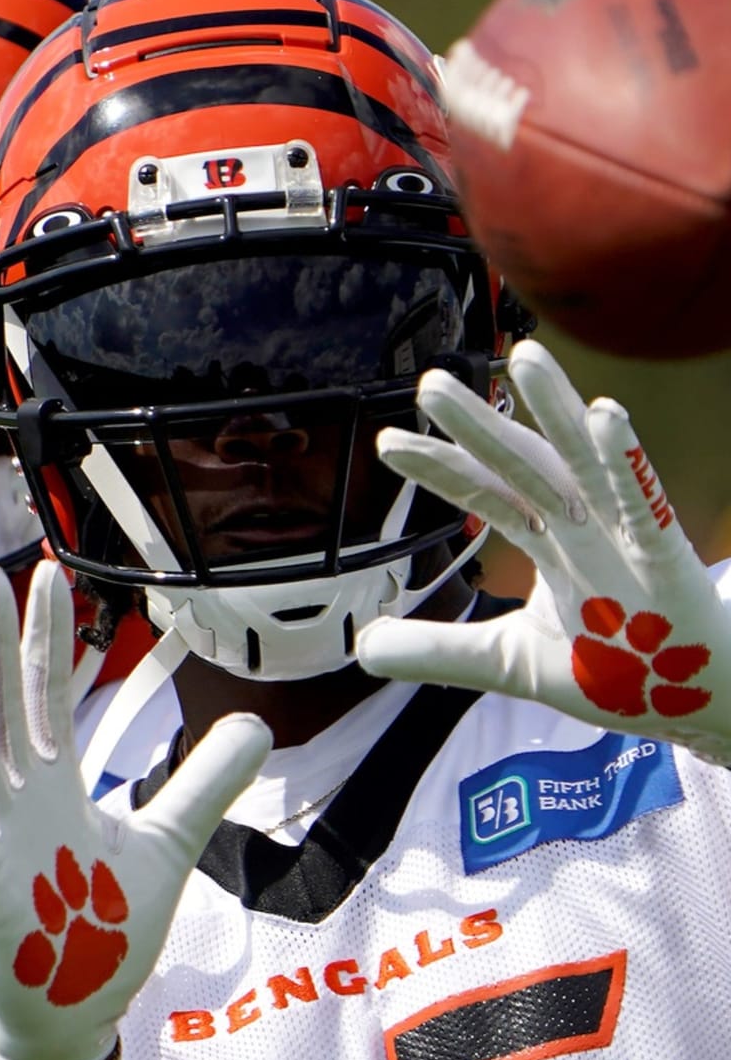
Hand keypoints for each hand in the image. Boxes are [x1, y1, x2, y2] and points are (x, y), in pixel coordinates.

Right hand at [0, 561, 270, 1059]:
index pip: (48, 694)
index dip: (48, 636)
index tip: (47, 577)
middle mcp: (21, 797)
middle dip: (0, 641)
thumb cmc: (105, 927)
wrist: (75, 1007)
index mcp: (56, 782)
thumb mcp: (170, 841)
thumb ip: (205, 781)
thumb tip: (255, 724)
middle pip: (6, 705)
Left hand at [355, 339, 730, 762]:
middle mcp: (578, 529)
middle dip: (475, 426)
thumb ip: (440, 650)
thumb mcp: (508, 661)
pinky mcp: (666, 557)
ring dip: (554, 410)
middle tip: (430, 383)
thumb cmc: (614, 670)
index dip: (438, 469)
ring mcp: (622, 537)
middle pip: (519, 466)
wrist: (697, 703)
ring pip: (581, 464)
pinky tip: (605, 414)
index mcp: (545, 545)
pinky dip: (626, 461)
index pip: (482, 495)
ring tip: (525, 356)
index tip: (387, 444)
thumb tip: (362, 648)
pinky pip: (643, 503)